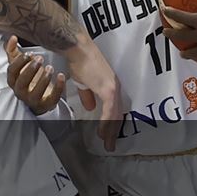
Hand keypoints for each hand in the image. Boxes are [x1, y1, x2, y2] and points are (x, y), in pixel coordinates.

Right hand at [4, 36, 65, 115]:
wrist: (39, 97)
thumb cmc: (29, 78)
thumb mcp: (20, 65)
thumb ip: (13, 51)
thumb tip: (12, 37)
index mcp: (14, 81)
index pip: (12, 72)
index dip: (19, 62)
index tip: (29, 54)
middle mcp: (21, 92)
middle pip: (22, 83)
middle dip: (30, 69)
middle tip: (40, 58)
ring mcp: (33, 100)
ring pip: (36, 93)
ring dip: (43, 79)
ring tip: (50, 67)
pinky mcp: (46, 104)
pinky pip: (52, 98)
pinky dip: (58, 87)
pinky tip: (61, 75)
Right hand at [62, 35, 123, 151]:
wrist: (78, 50)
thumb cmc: (79, 62)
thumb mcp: (84, 83)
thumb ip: (88, 95)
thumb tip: (90, 107)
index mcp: (111, 86)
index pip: (115, 109)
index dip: (112, 123)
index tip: (108, 136)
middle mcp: (116, 88)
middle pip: (117, 114)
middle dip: (114, 131)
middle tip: (110, 145)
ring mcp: (113, 88)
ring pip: (115, 114)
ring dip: (111, 130)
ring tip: (107, 143)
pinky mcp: (108, 89)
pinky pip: (109, 110)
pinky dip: (106, 122)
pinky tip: (103, 132)